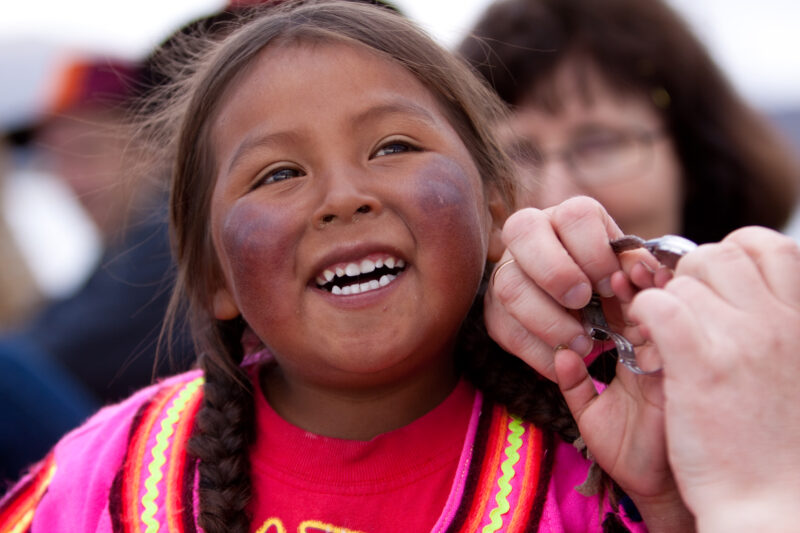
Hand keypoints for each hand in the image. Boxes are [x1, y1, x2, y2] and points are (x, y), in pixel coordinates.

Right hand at [485, 196, 658, 379]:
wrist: (583, 317)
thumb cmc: (611, 288)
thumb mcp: (629, 275)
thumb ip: (638, 269)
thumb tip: (644, 272)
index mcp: (568, 217)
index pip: (574, 216)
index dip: (595, 252)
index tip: (612, 286)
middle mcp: (529, 234)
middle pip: (523, 231)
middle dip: (556, 272)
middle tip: (582, 303)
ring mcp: (505, 270)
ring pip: (509, 286)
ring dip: (548, 321)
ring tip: (581, 344)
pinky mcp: (494, 310)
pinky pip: (505, 329)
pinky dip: (538, 352)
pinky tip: (563, 361)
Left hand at [630, 227, 799, 531]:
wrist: (772, 501)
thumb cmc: (780, 440)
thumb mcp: (793, 366)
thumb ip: (777, 323)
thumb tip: (754, 291)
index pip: (766, 245)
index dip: (733, 253)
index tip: (717, 285)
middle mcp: (779, 319)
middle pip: (717, 255)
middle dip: (690, 278)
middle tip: (683, 315)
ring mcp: (741, 338)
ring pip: (682, 280)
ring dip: (665, 305)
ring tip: (666, 341)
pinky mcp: (700, 362)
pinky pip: (659, 306)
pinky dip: (644, 317)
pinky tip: (648, 344)